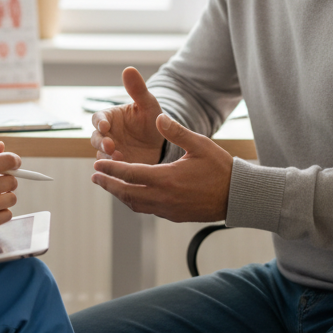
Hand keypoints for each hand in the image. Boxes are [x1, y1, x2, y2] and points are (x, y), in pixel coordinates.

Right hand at [90, 66, 163, 163]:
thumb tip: (129, 68)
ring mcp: (110, 152)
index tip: (105, 125)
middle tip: (110, 146)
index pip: (98, 118)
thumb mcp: (148, 104)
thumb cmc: (152, 120)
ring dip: (106, 158)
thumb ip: (137, 89)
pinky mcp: (117, 166)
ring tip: (119, 158)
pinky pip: (111, 169)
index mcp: (110, 118)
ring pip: (101, 155)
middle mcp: (106, 135)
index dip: (99, 122)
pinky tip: (124, 170)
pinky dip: (115, 170)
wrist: (163, 144)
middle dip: (101, 142)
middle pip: (95, 138)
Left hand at [92, 113, 232, 222]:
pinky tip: (132, 194)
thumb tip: (158, 116)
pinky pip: (147, 209)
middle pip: (127, 193)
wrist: (238, 196)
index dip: (110, 169)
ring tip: (108, 185)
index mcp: (166, 179)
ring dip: (120, 194)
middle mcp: (163, 197)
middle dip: (108, 184)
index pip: (130, 174)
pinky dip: (134, 201)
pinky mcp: (174, 216)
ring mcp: (168, 209)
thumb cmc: (220, 168)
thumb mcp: (199, 144)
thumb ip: (176, 131)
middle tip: (94, 177)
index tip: (96, 165)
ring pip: (135, 204)